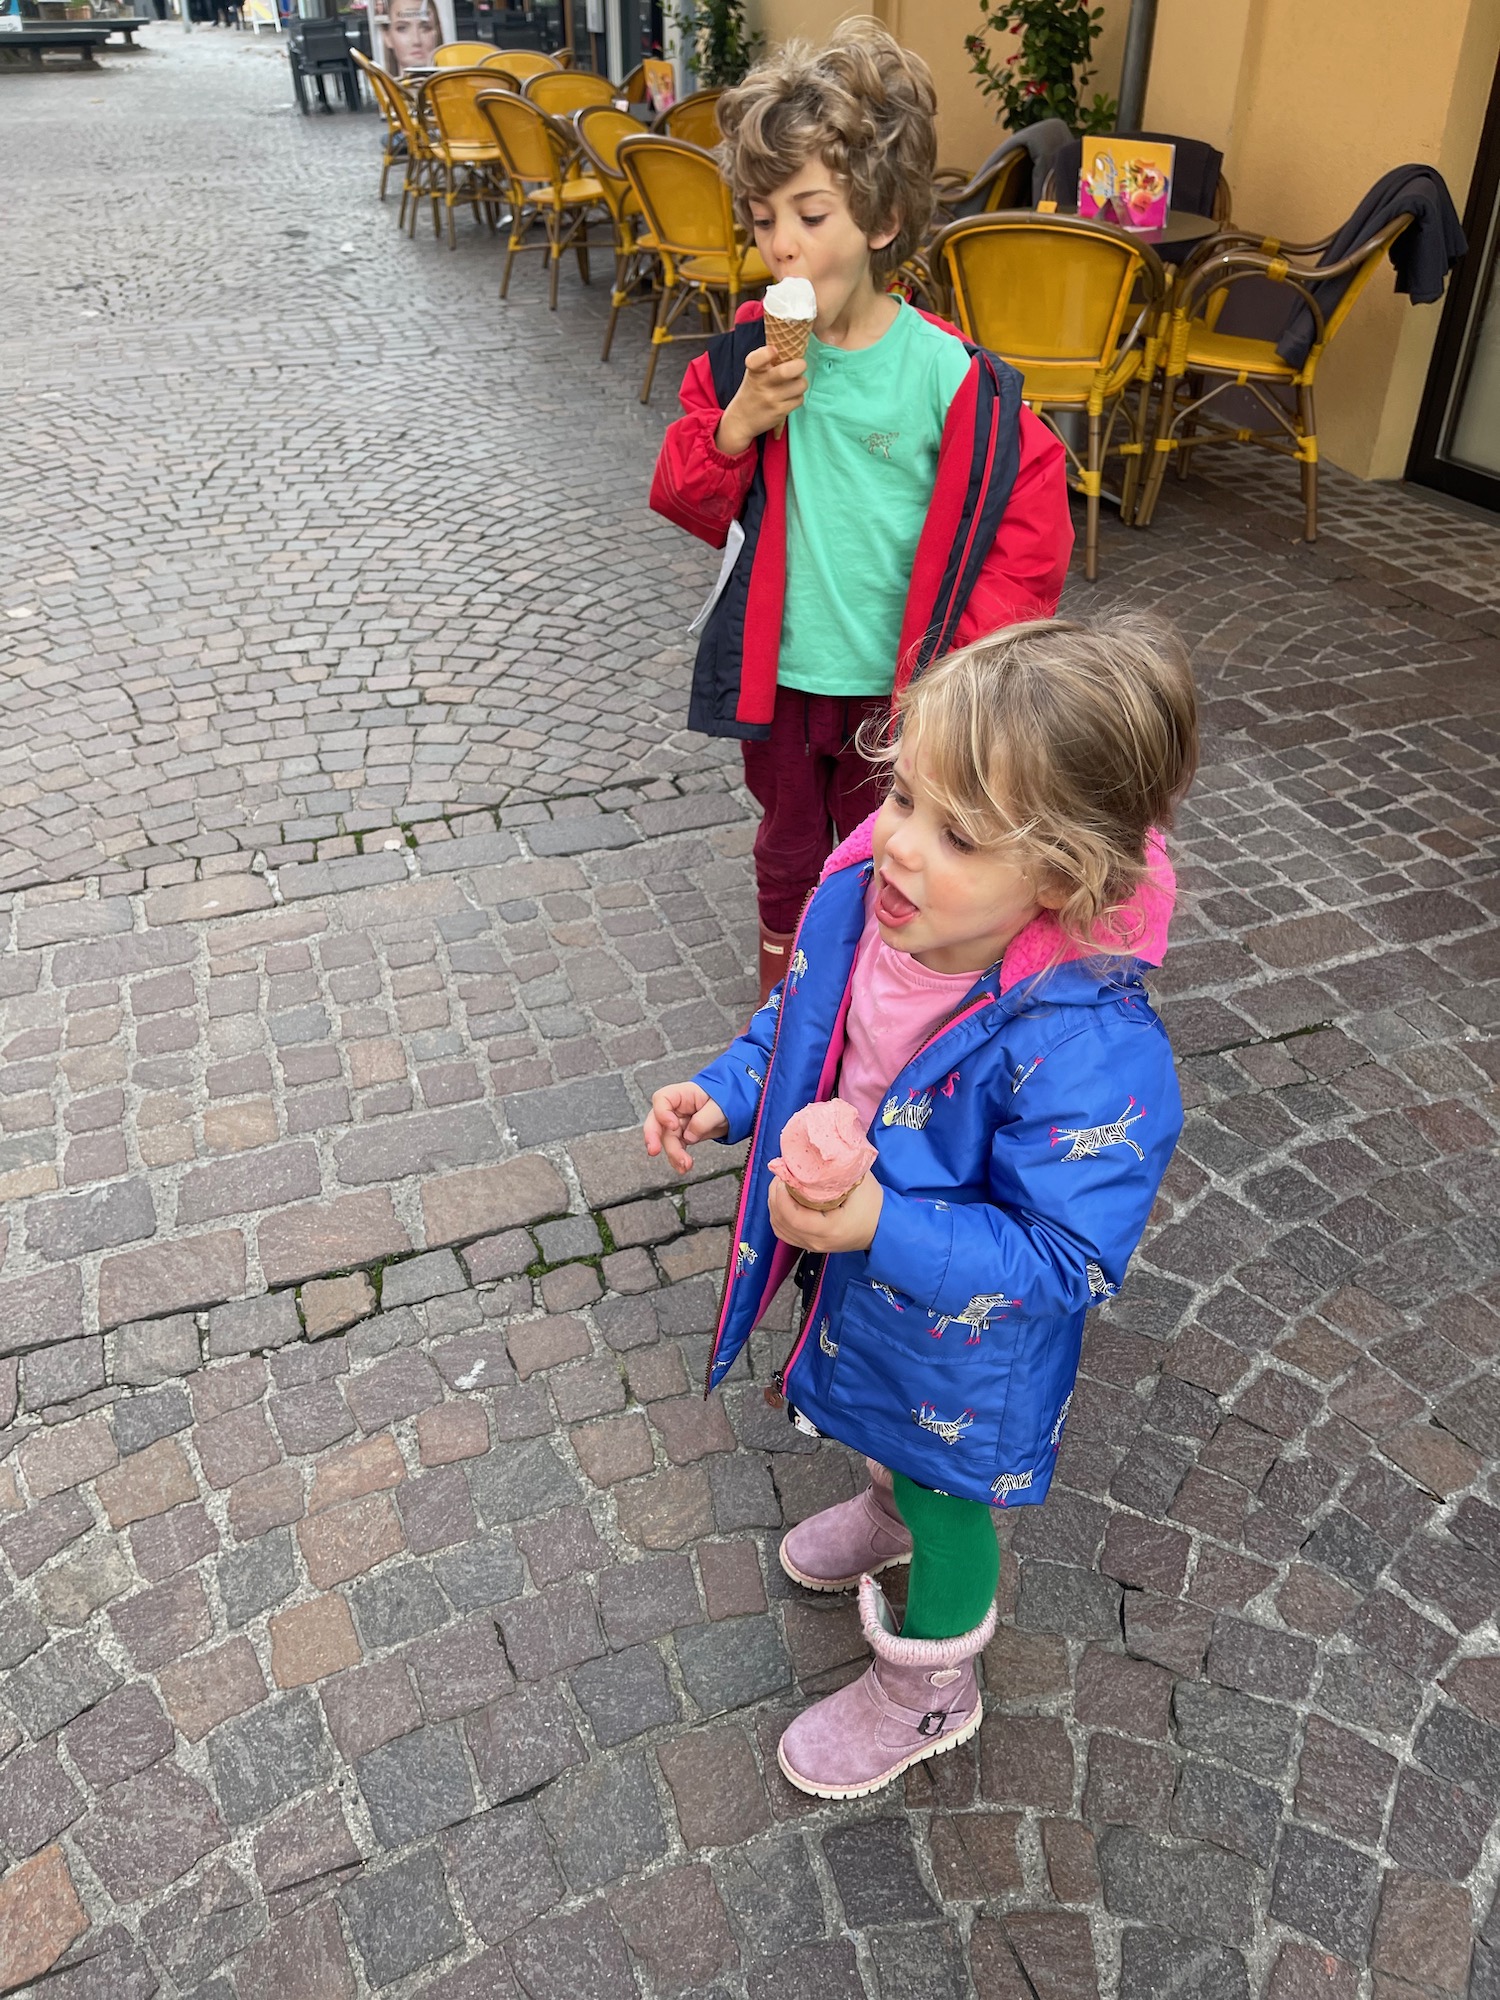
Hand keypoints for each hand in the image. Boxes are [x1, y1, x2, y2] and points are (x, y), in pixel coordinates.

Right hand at [643, 1083, 728, 1173]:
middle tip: (653, 1150)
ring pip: (666, 1139)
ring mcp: (676, 1123)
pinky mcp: (681, 1135)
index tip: (673, 1125)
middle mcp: (675, 1109)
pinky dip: (678, 1159)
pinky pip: (675, 1148)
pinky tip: (683, 1167)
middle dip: (653, 1137)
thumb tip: (689, 1137)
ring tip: (685, 1165)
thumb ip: (703, 1120)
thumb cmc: (724, 1100)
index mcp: (681, 1094)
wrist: (733, 1109)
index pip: (662, 1099)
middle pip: (656, 1121)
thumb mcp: (718, 1108)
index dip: (662, 1113)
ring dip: (673, 1154)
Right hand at [714, 343, 807, 456]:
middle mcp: (761, 384)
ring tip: (794, 384)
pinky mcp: (779, 412)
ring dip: (801, 383)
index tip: (774, 351)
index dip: (766, 353)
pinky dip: (798, 397)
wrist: (741, 420)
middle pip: (786, 372)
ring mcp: (771, 399)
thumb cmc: (753, 390)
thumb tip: (793, 349)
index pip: (756, 359)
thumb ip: (767, 360)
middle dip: (800, 366)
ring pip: (800, 385)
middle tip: (800, 366)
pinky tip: (790, 397)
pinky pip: (799, 399)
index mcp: (753, 371)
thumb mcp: (753, 372)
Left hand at [768, 1173, 882, 1255]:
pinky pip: (784, 1232)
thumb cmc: (874, 1205)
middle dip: (775, 1195)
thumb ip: (837, 1168)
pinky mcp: (810, 1244)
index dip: (781, 1195)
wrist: (883, 1228)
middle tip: (781, 1174)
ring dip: (775, 1204)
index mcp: (829, 1229)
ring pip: (779, 1228)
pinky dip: (778, 1215)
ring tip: (780, 1184)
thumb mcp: (859, 1182)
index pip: (792, 1216)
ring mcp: (812, 1246)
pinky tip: (783, 1200)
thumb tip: (814, 1151)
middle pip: (781, 1221)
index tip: (783, 1175)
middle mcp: (817, 1242)